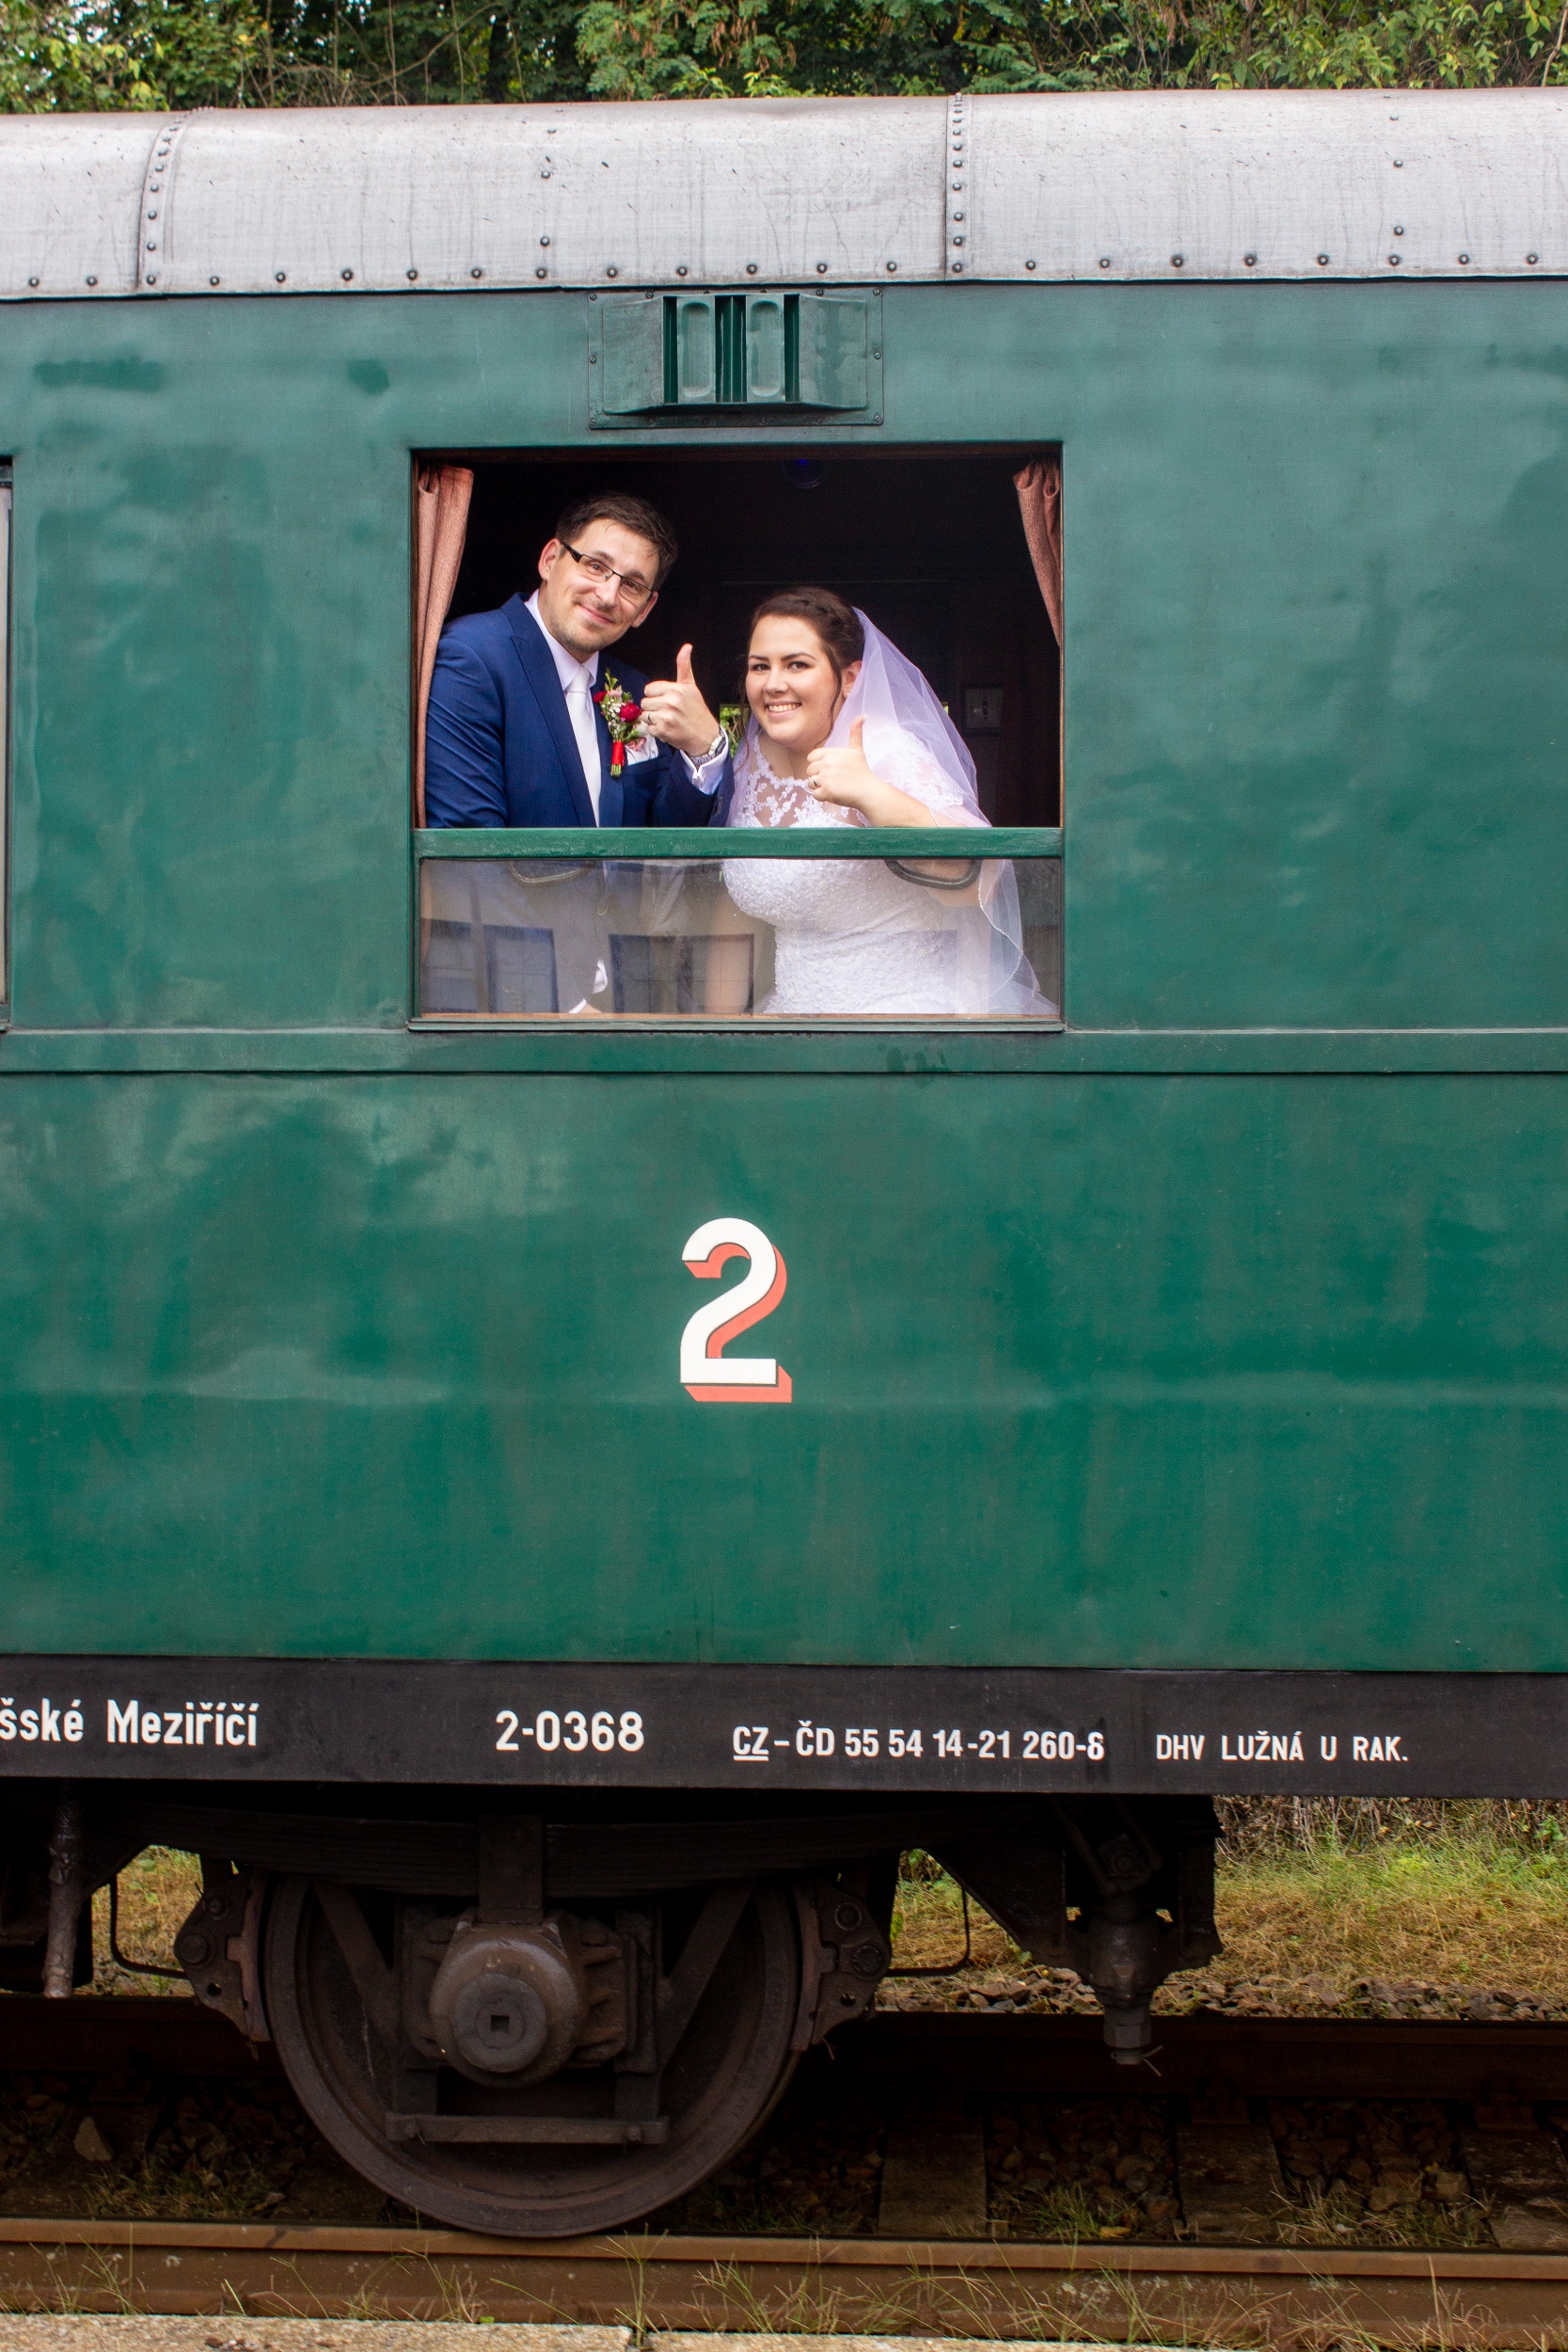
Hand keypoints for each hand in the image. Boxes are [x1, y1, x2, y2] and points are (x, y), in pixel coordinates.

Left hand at [639, 645, 721, 761]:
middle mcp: (671, 701)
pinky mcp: (663, 730)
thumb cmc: (697, 710)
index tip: (666, 701)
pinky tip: (668, 730)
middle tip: (668, 713)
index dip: (655, 696)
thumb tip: (687, 646)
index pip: (648, 689)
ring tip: (667, 721)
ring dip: (653, 720)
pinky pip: (648, 729)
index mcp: (676, 689)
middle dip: (653, 709)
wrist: (706, 736)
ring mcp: (666, 716)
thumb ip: (684, 667)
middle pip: (644, 703)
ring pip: (644, 716)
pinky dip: (656, 731)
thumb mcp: (691, 687)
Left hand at [805, 719, 881, 816]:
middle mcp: (827, 763)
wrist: (869, 791)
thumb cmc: (862, 771)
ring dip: (820, 787)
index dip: (818, 764)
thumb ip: (856, 732)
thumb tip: (863, 715)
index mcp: (831, 753)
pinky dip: (823, 797)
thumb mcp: (857, 750)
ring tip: (834, 786)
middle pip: (809, 771)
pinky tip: (834, 794)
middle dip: (818, 776)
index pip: (811, 757)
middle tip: (834, 779)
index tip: (829, 769)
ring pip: (810, 783)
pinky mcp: (827, 791)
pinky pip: (815, 795)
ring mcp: (826, 777)